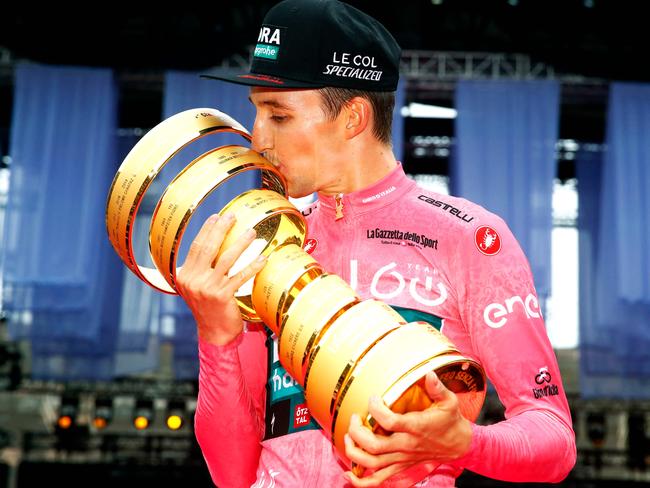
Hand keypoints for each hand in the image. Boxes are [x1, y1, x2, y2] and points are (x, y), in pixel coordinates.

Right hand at [176, 213, 266, 345]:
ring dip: (241, 243)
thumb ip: (200, 269)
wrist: (214, 333)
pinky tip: (262, 258)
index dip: (207, 230)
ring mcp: (207, 288)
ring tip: (251, 232)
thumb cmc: (209, 308)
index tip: (217, 216)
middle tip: (233, 216)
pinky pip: (240, 276)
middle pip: (209, 248)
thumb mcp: (197, 287)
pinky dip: (253, 265)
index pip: (196, 247)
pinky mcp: (222, 296)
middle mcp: (193, 280)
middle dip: (222, 229)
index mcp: (185, 275)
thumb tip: (213, 243)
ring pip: (227, 259)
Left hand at [343, 372, 471, 486]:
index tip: (373, 398)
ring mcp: (402, 458)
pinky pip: (378, 479)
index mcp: (416, 427)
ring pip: (372, 463)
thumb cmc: (450, 421)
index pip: (390, 422)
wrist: (459, 445)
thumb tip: (429, 373)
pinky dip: (361, 481)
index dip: (376, 409)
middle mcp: (406, 445)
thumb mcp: (449, 401)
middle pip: (374, 446)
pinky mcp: (400, 466)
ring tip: (349, 435)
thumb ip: (438, 388)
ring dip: (354, 451)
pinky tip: (349, 472)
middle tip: (355, 417)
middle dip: (357, 431)